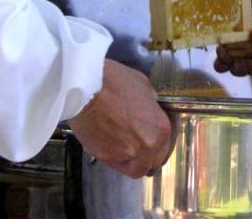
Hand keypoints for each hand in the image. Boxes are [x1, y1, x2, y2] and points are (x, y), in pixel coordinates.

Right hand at [69, 59, 170, 177]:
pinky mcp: (106, 157)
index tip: (150, 145)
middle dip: (145, 158)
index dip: (157, 147)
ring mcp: (126, 154)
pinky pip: (114, 164)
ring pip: (132, 168)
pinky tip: (108, 143)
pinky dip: (112, 157)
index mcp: (161, 128)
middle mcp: (147, 145)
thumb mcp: (143, 86)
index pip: (165, 150)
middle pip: (150, 163)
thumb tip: (149, 110)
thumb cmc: (113, 83)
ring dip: (128, 160)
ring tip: (120, 146)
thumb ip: (151, 104)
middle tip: (135, 148)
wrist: (86, 87)